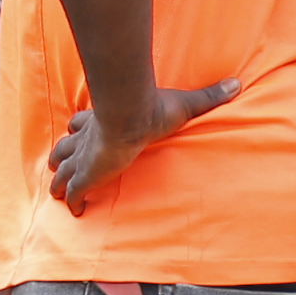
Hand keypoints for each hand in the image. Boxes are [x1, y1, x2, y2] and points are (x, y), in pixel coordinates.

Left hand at [46, 80, 239, 211]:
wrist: (132, 116)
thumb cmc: (152, 109)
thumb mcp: (183, 103)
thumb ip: (207, 96)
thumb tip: (236, 84)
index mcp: (100, 120)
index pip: (80, 122)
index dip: (78, 127)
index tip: (78, 132)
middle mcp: (86, 138)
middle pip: (64, 147)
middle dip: (62, 157)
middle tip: (62, 167)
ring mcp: (83, 157)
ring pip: (60, 169)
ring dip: (60, 180)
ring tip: (59, 191)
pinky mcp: (85, 175)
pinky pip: (73, 193)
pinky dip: (72, 202)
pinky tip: (76, 210)